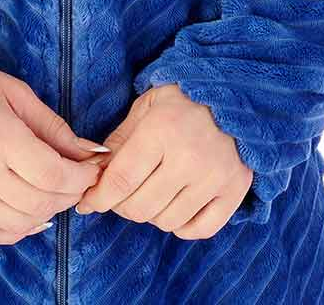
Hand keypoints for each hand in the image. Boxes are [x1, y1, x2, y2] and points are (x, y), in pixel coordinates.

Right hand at [0, 60, 109, 244]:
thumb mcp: (16, 92)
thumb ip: (54, 127)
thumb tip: (91, 152)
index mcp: (0, 138)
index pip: (53, 175)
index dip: (81, 177)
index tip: (91, 168)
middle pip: (40, 203)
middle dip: (70, 194)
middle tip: (78, 179)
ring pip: (19, 224)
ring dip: (46, 213)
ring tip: (54, 192)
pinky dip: (17, 231)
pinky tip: (29, 215)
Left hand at [74, 83, 251, 238]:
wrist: (235, 93)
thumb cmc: (182, 99)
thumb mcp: (145, 107)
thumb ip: (119, 141)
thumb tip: (95, 174)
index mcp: (161, 130)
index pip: (122, 180)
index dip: (99, 197)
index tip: (87, 202)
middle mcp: (190, 157)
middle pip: (141, 206)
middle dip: (120, 206)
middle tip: (119, 195)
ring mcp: (215, 177)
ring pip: (167, 221)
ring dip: (150, 214)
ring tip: (150, 194)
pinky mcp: (236, 190)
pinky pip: (200, 229)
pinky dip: (182, 226)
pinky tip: (175, 207)